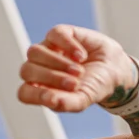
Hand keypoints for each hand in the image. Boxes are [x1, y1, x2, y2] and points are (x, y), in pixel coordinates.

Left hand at [17, 24, 135, 112]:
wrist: (114, 70)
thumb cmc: (93, 87)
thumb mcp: (83, 100)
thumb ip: (67, 104)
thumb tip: (51, 101)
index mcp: (39, 88)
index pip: (24, 92)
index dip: (36, 95)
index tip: (55, 98)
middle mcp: (38, 68)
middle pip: (27, 70)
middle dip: (51, 78)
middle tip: (74, 84)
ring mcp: (47, 49)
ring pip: (34, 52)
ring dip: (57, 62)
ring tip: (78, 71)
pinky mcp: (59, 34)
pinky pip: (54, 35)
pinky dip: (69, 46)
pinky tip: (82, 56)